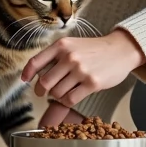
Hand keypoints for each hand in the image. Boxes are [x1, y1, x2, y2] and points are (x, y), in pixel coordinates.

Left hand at [22, 30, 145, 108]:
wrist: (120, 50)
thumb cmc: (95, 49)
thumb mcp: (73, 45)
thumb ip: (56, 56)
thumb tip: (36, 74)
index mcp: (62, 45)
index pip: (36, 61)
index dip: (27, 73)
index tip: (24, 80)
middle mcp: (69, 57)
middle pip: (44, 82)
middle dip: (42, 90)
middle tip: (44, 92)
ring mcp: (81, 70)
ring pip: (57, 93)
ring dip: (58, 95)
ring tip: (65, 90)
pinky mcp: (92, 83)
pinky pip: (70, 99)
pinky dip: (68, 101)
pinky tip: (73, 95)